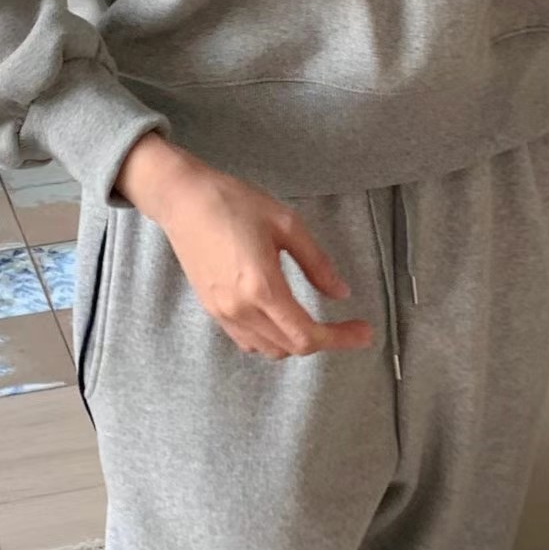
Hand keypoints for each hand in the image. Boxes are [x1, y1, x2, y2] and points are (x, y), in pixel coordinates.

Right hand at [114, 134, 372, 361]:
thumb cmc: (235, 203)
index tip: (365, 332)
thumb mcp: (287, 224)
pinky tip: (283, 318)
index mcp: (262, 287)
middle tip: (349, 326)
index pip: (306, 335)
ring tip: (318, 321)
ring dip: (297, 342)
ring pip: (269, 349)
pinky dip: (272, 339)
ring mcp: (222, 313)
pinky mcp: (212, 309)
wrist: (183, 200)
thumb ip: (317, 263)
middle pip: (291, 347)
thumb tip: (341, 293)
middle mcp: (240, 309)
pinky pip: (248, 340)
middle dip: (325, 341)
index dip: (340, 339)